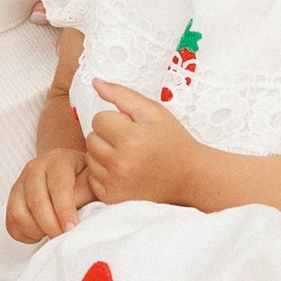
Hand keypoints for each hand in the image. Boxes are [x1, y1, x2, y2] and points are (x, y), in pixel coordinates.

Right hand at [6, 146, 88, 242]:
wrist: (72, 175)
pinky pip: (11, 222)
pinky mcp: (12, 199)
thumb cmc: (85, 181)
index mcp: (58, 160)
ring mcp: (20, 183)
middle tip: (63, 238)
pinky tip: (41, 233)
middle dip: (50, 225)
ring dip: (36, 231)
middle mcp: (35, 168)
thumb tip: (74, 220)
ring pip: (18, 213)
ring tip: (53, 234)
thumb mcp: (93, 183)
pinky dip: (25, 235)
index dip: (64, 209)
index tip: (72, 228)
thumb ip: (86, 197)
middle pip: (35, 200)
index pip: (58, 184)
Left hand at [85, 85, 206, 210]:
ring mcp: (116, 184)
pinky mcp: (113, 199)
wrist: (190, 177)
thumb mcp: (153, 111)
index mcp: (130, 138)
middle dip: (107, 136)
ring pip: (90, 159)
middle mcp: (120, 163)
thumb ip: (121, 94)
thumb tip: (95, 82)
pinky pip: (93, 179)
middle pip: (91, 139)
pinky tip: (123, 172)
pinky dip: (104, 174)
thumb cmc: (172, 140)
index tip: (132, 127)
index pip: (98, 119)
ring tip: (127, 156)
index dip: (115, 119)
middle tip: (130, 142)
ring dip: (103, 155)